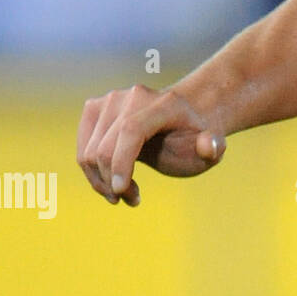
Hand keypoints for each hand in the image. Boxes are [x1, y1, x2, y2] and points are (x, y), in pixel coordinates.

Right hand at [76, 85, 226, 205]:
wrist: (181, 119)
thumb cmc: (194, 138)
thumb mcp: (212, 147)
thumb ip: (213, 148)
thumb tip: (207, 145)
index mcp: (165, 103)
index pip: (131, 130)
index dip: (121, 161)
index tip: (121, 191)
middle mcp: (134, 96)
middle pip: (106, 147)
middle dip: (115, 182)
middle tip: (133, 200)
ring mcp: (110, 100)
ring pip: (90, 153)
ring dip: (103, 182)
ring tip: (127, 193)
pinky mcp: (93, 108)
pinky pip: (83, 150)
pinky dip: (93, 173)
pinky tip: (113, 183)